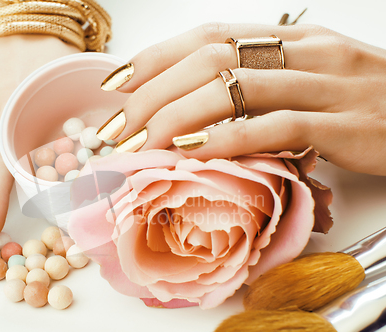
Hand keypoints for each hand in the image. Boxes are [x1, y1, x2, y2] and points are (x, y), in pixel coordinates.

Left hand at [99, 23, 385, 174]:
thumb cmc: (368, 106)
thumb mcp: (310, 85)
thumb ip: (261, 91)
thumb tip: (200, 116)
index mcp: (294, 39)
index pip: (209, 36)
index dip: (155, 58)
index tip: (115, 86)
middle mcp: (306, 52)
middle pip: (210, 60)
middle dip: (152, 94)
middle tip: (116, 129)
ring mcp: (327, 85)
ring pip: (235, 88)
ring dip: (176, 116)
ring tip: (139, 144)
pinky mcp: (345, 124)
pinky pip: (275, 127)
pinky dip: (226, 138)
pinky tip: (189, 151)